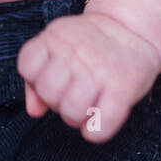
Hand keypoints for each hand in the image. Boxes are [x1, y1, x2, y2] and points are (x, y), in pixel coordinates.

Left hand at [17, 10, 160, 142]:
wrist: (133, 28)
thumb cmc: (91, 44)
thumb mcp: (59, 45)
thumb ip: (37, 74)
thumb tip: (34, 111)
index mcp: (56, 36)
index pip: (27, 66)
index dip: (35, 79)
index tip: (52, 78)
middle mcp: (76, 52)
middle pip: (48, 93)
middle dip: (55, 101)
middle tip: (71, 94)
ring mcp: (100, 70)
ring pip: (71, 113)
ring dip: (76, 118)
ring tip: (85, 107)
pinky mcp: (123, 89)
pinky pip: (99, 128)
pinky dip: (95, 132)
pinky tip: (98, 120)